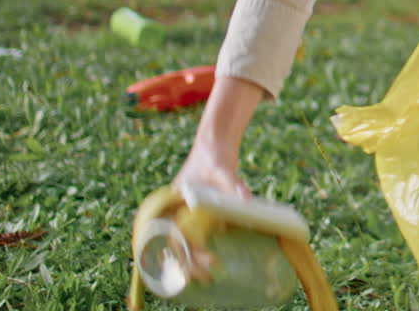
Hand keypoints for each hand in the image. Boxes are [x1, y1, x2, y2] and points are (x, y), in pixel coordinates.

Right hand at [172, 140, 249, 281]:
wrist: (217, 143)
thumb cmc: (213, 155)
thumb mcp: (222, 170)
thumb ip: (232, 185)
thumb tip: (246, 200)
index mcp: (172, 205)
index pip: (173, 236)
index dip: (186, 253)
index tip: (206, 260)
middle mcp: (177, 211)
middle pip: (178, 244)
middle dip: (189, 263)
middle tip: (208, 277)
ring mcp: (189, 213)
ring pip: (188, 242)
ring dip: (195, 259)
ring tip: (210, 276)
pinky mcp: (203, 213)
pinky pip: (201, 234)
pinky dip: (206, 246)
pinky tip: (217, 257)